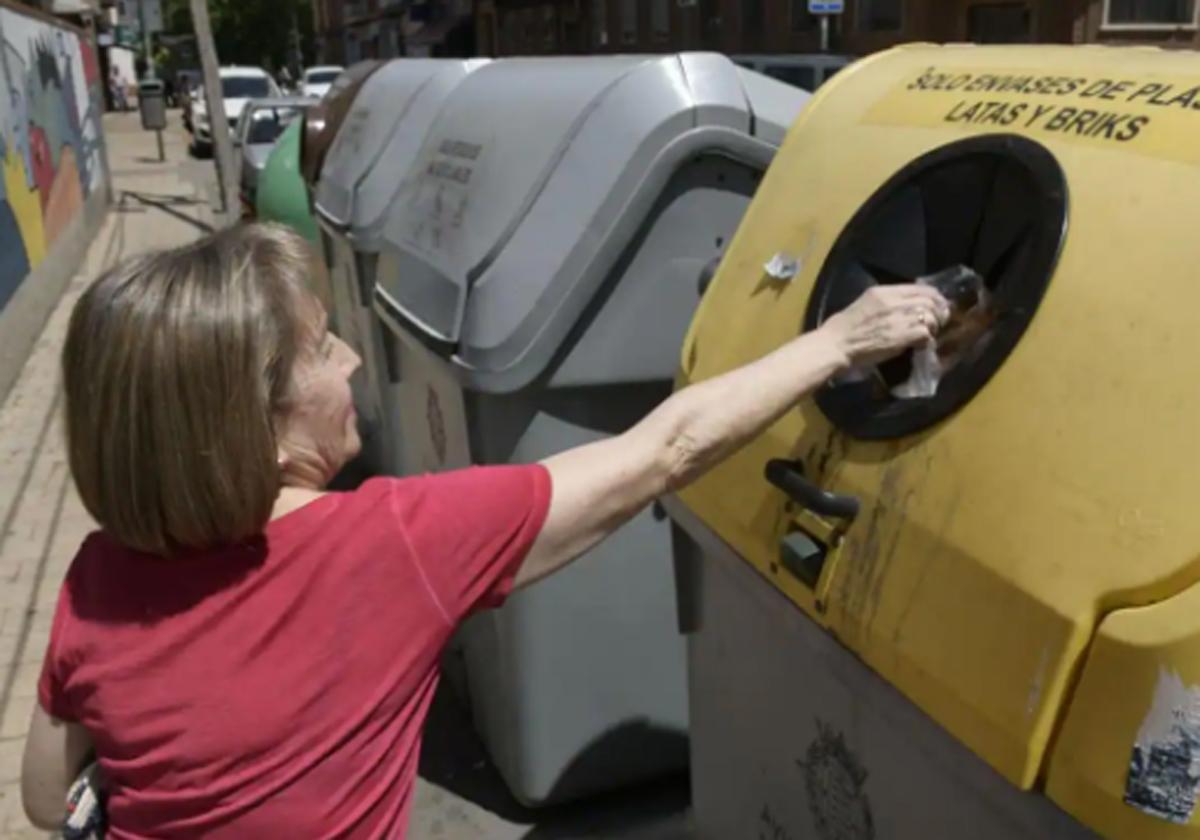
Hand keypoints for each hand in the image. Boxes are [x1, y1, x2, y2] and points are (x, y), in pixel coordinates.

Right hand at [819, 284, 950, 368]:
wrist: (836, 344)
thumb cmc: (846, 327)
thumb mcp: (865, 304)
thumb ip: (886, 302)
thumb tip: (907, 305)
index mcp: (883, 291)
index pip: (920, 288)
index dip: (935, 297)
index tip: (938, 305)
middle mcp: (893, 301)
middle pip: (929, 301)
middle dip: (939, 312)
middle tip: (938, 322)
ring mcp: (898, 318)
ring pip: (930, 316)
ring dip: (933, 326)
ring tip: (928, 334)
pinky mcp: (901, 336)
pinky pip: (925, 333)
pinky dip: (927, 339)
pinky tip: (921, 344)